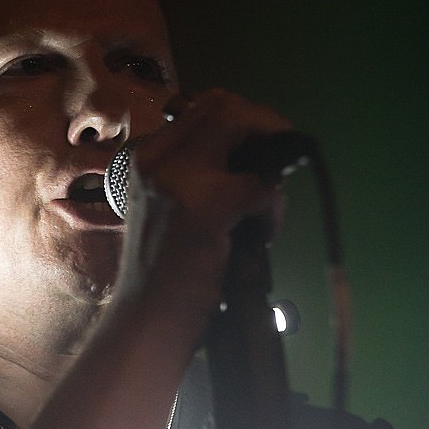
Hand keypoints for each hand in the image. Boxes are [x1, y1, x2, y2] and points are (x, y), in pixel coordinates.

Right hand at [113, 88, 291, 333]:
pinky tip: (261, 237)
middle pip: (225, 106)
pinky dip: (272, 209)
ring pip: (243, 132)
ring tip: (267, 213)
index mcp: (146, 158)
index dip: (246, 118)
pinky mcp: (204, 210)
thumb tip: (258, 157)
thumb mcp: (172, 210)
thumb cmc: (163, 274)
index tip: (266, 147)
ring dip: (270, 169)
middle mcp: (156, 159)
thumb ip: (201, 177)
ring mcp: (177, 181)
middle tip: (283, 164)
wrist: (145, 322)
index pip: (204, 106)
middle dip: (267, 127)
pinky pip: (260, 187)